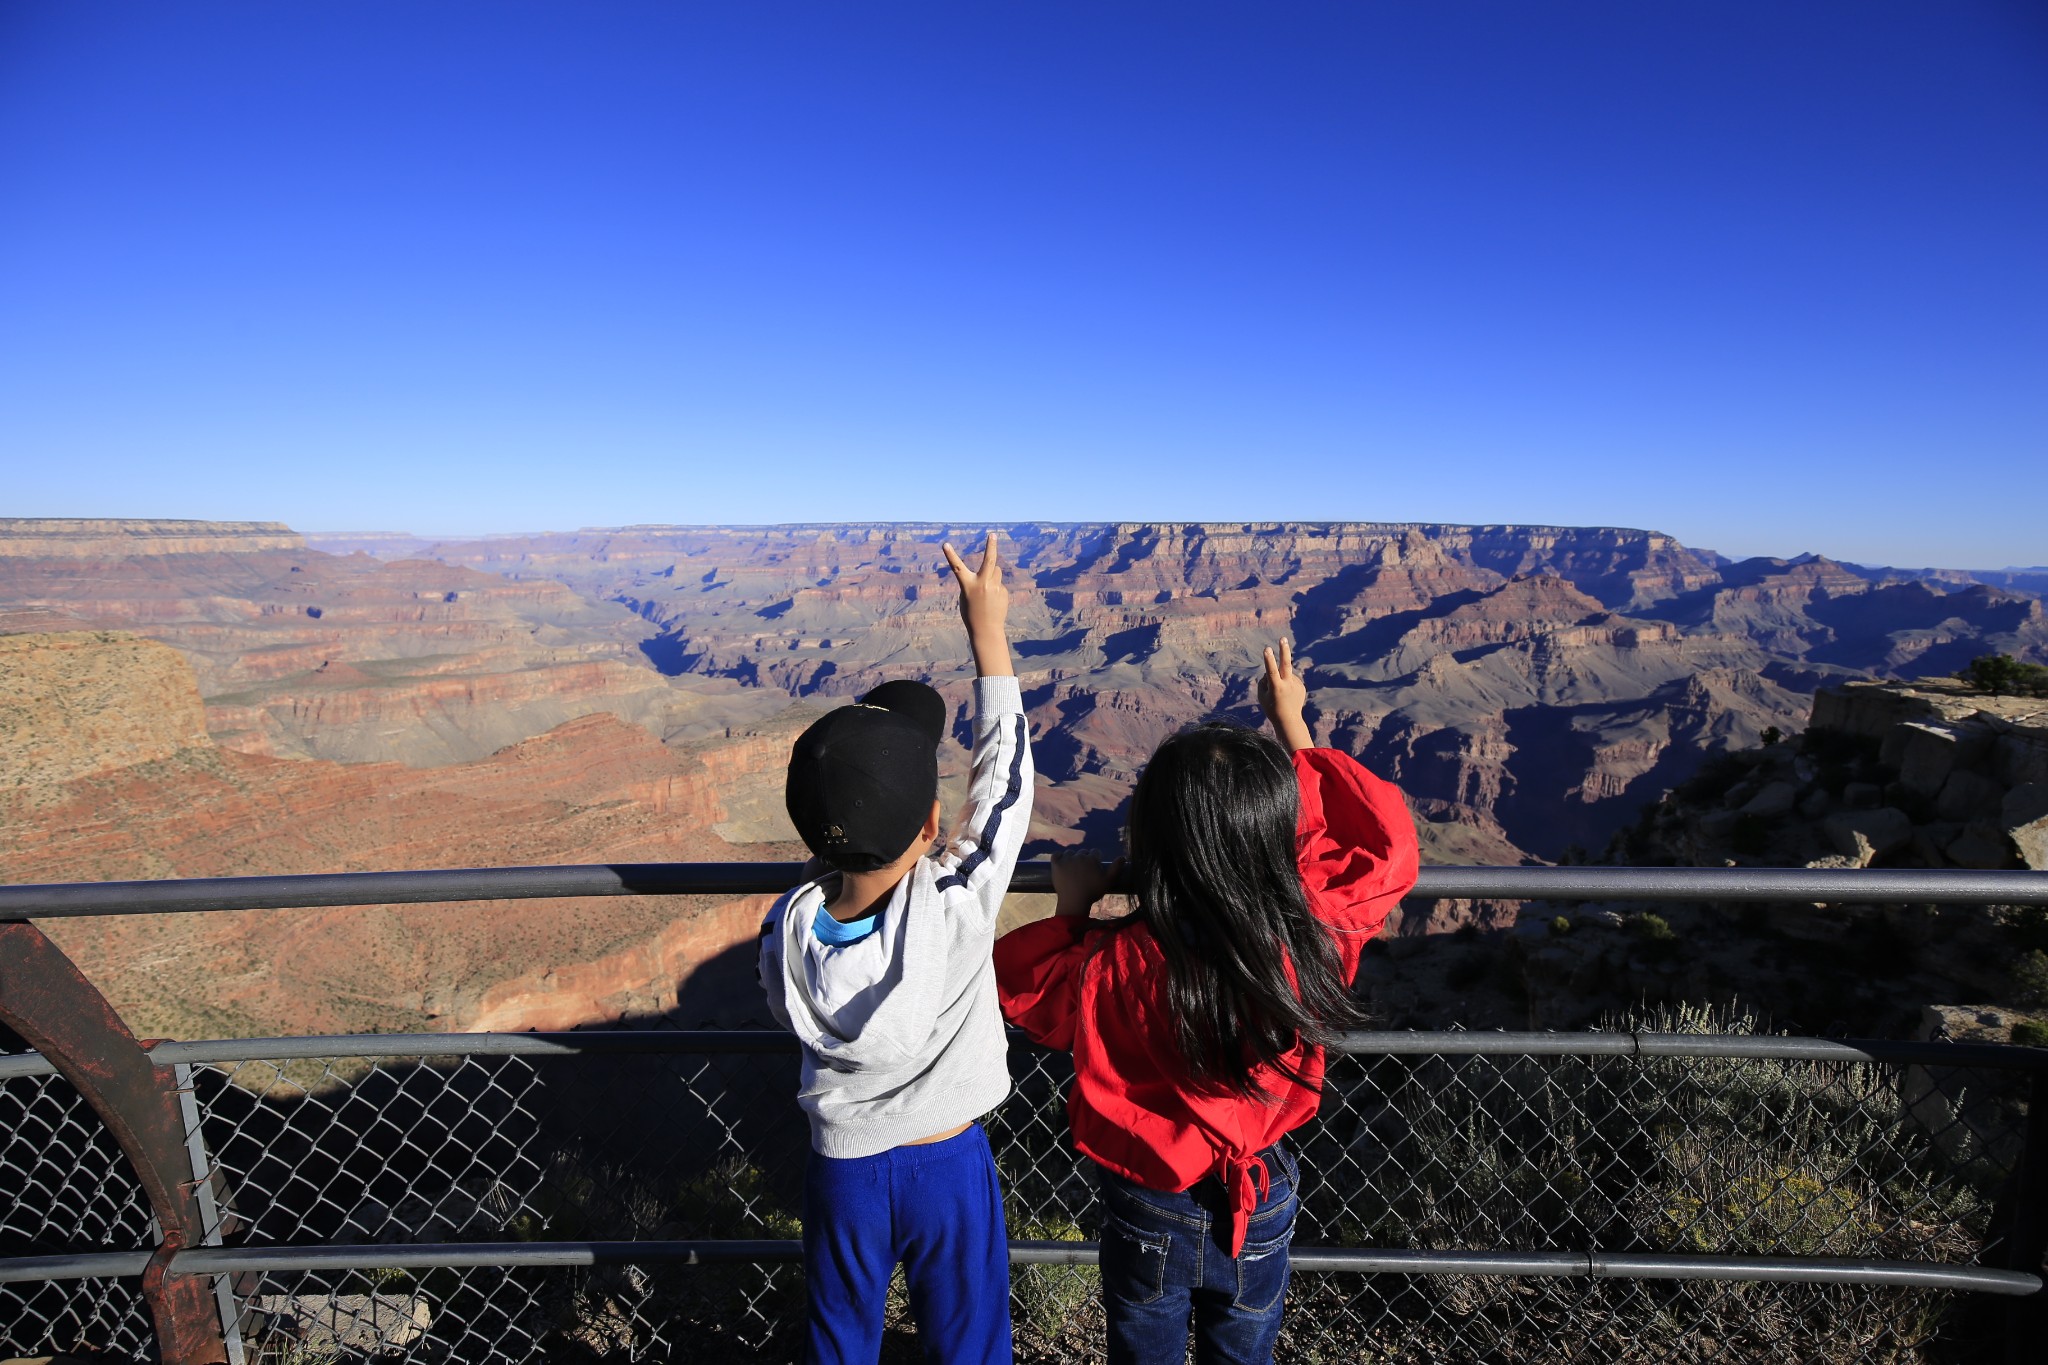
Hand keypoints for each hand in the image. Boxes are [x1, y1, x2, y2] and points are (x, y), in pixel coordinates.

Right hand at [942, 532, 1012, 676]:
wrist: (986, 630)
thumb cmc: (971, 613)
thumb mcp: (968, 596)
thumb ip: (978, 580)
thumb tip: (993, 571)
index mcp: (968, 585)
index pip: (957, 568)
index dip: (950, 555)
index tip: (945, 544)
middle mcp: (983, 584)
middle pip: (989, 561)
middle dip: (991, 546)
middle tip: (993, 534)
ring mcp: (995, 587)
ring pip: (996, 571)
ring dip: (992, 575)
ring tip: (988, 592)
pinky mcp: (1003, 592)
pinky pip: (999, 584)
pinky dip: (996, 589)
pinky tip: (993, 602)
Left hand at [1051, 849, 1121, 917]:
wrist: (1074, 901)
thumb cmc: (1092, 892)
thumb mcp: (1108, 881)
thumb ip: (1116, 868)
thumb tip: (1123, 857)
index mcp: (1092, 859)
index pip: (1095, 852)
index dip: (1096, 858)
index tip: (1095, 867)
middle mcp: (1079, 856)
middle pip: (1083, 852)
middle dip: (1084, 858)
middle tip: (1083, 870)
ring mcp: (1066, 859)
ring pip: (1069, 853)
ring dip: (1071, 857)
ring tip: (1072, 867)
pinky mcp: (1056, 864)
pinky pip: (1056, 855)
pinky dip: (1058, 857)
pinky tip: (1061, 862)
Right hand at [1258, 638, 1312, 751]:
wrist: (1289, 721)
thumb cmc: (1271, 708)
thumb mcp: (1262, 695)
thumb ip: (1264, 681)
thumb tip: (1270, 671)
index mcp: (1276, 687)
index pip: (1271, 670)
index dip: (1268, 659)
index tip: (1267, 649)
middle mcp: (1287, 685)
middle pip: (1286, 664)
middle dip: (1284, 650)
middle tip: (1283, 638)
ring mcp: (1296, 685)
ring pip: (1285, 675)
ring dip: (1281, 680)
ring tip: (1282, 695)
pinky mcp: (1301, 686)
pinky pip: (1291, 680)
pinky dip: (1287, 685)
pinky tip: (1287, 695)